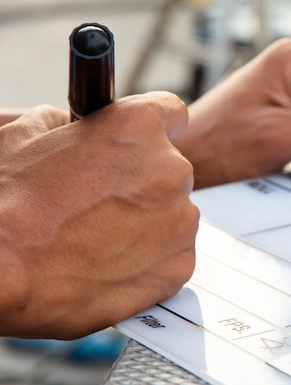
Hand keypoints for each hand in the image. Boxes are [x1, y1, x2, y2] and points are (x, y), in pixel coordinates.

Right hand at [0, 92, 198, 338]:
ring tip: (101, 236)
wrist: (3, 272)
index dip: (149, 130)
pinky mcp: (178, 265)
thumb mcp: (25, 135)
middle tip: (101, 201)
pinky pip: (172, 254)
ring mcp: (179, 220)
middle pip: (170, 168)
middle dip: (142, 180)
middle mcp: (170, 170)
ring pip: (174, 213)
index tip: (139, 144)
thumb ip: (67, 124)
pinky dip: (151, 258)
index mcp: (139, 126)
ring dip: (149, 220)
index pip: (170, 113)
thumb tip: (72, 127)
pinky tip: (112, 261)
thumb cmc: (9, 205)